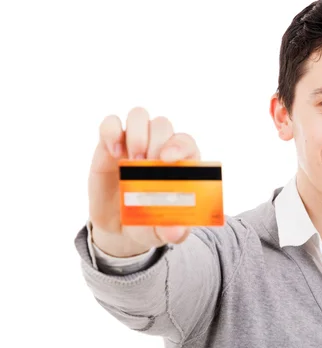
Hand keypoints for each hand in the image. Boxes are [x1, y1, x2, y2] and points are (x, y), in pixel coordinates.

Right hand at [88, 107, 200, 256]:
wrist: (118, 228)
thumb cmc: (148, 223)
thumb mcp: (161, 232)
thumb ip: (173, 231)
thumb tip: (177, 231)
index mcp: (180, 164)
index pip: (186, 142)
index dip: (178, 146)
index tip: (166, 160)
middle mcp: (159, 148)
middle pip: (162, 125)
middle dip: (154, 142)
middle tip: (144, 166)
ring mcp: (134, 143)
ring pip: (139, 115)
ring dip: (136, 133)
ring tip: (131, 161)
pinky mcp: (110, 144)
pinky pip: (110, 123)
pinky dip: (110, 131)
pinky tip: (113, 152)